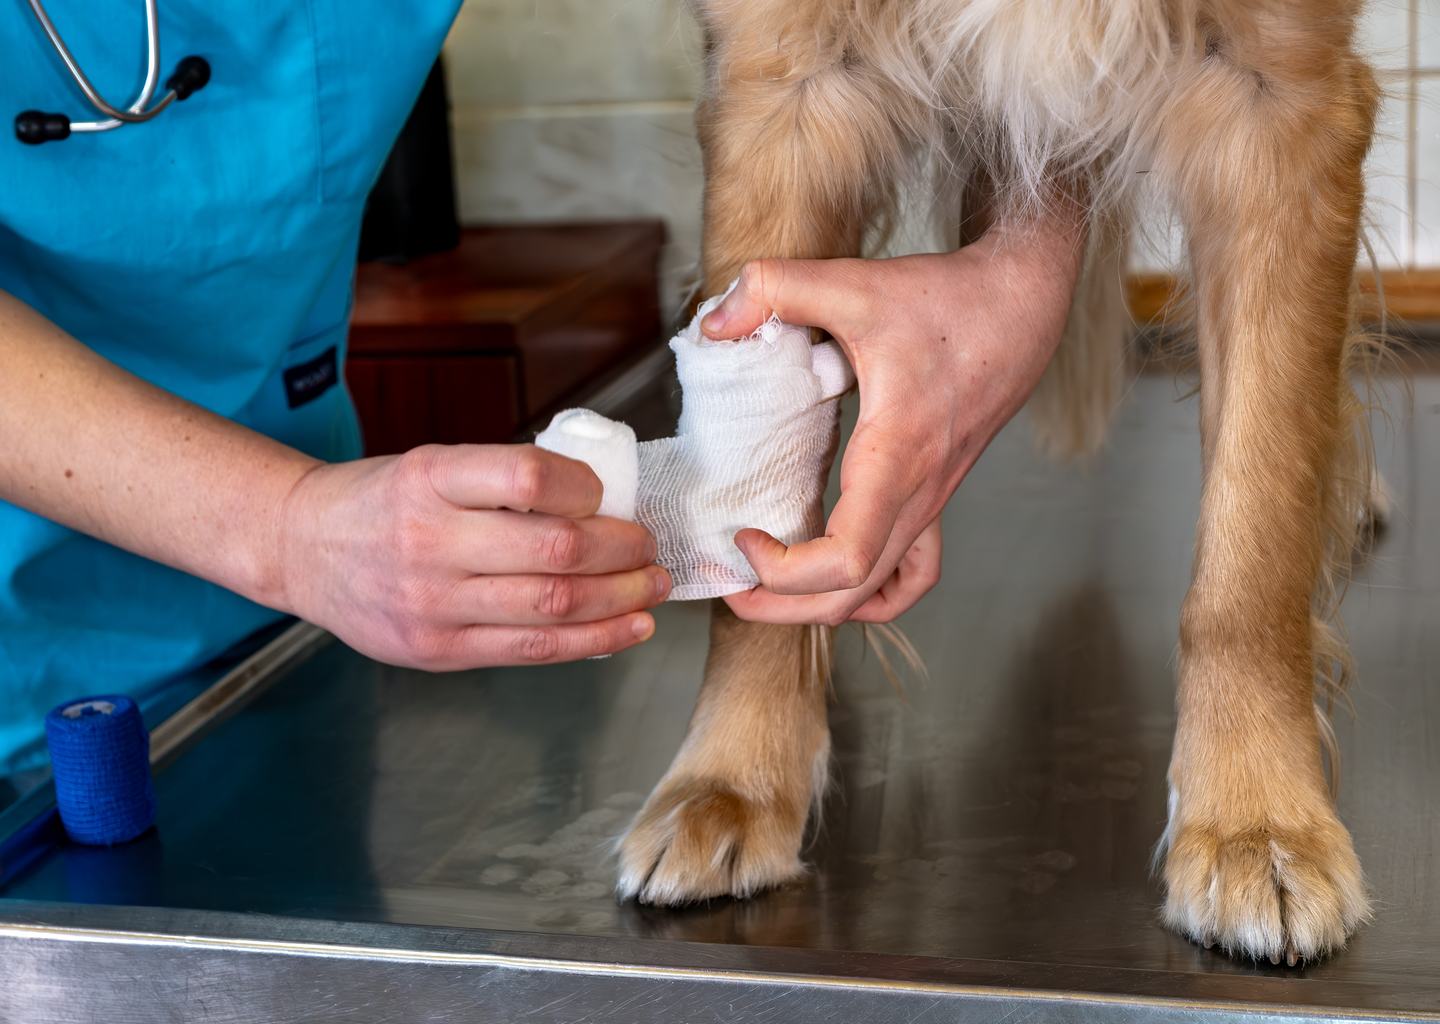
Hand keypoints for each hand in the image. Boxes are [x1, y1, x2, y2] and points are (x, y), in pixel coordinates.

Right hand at [276, 444, 667, 668]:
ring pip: (554, 605)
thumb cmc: (382, 502)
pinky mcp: (439, 650)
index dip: (585, 486)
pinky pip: (533, 650)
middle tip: (649, 545)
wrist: (303, 548)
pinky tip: (629, 628)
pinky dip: (594, 640)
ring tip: (653, 587)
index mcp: (431, 478)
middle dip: (623, 549)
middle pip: (555, 549)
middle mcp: (430, 540)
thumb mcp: (432, 465)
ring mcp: (433, 602)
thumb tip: (602, 502)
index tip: (608, 494)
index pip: (528, 476)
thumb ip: (503, 482)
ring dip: (621, 598)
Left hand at [705, 211, 1083, 625]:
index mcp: (895, 458)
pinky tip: (840, 582)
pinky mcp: (936, 495)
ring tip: (766, 590)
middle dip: (780, 605)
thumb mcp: (854, 283)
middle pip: (850, 595)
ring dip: (817, 606)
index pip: (844, 558)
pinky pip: (913, 574)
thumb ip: (777, 289)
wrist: (1020, 306)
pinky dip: (874, 593)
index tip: (743, 532)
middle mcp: (917, 494)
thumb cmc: (948, 301)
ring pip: (877, 593)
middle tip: (727, 581)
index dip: (782, 568)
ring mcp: (931, 502)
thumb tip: (714, 322)